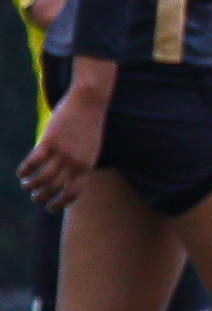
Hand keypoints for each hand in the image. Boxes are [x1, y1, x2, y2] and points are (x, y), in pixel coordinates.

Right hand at [18, 87, 109, 210]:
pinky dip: (25, 170)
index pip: (74, 193)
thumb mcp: (91, 149)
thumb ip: (81, 164)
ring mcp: (63, 152)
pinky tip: (21, 173)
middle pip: (54, 188)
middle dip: (42, 196)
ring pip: (42, 178)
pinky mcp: (50, 141)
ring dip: (31, 185)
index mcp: (87, 166)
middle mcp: (76, 162)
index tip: (51, 208)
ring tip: (26, 185)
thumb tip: (67, 178)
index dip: (61, 204)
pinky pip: (33, 162)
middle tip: (34, 197)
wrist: (89, 102)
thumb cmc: (89, 126)